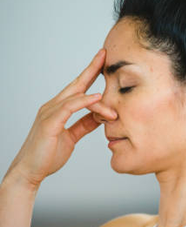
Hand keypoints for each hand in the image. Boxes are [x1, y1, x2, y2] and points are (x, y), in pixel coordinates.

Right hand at [5, 49, 116, 187]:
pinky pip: (70, 107)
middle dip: (92, 68)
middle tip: (106, 54)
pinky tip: (97, 98)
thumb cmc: (48, 154)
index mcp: (59, 109)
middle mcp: (53, 106)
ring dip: (99, 100)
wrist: (30, 171)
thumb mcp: (72, 137)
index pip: (78, 87)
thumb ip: (84, 124)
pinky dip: (84, 101)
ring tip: (115, 109)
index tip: (105, 62)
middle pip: (76, 83)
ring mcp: (49, 113)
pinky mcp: (49, 123)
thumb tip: (101, 116)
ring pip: (77, 96)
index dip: (91, 73)